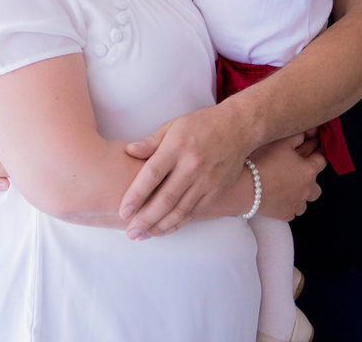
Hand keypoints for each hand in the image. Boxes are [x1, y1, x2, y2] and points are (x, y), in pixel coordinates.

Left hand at [118, 103, 253, 237]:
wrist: (238, 128)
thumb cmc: (200, 125)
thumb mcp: (173, 125)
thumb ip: (151, 142)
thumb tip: (129, 151)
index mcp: (176, 148)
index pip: (152, 175)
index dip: (136, 196)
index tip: (123, 211)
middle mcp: (191, 166)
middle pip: (165, 199)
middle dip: (145, 219)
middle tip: (130, 233)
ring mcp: (206, 181)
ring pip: (180, 211)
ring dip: (159, 226)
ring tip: (142, 235)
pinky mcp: (216, 191)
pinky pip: (194, 212)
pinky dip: (177, 224)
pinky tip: (163, 230)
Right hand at [249, 134, 325, 221]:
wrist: (247, 187)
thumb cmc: (264, 161)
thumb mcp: (281, 142)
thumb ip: (298, 135)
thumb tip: (309, 132)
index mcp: (309, 170)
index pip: (322, 158)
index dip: (317, 151)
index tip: (311, 146)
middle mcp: (308, 190)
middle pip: (317, 186)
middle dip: (311, 178)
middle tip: (297, 171)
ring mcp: (298, 204)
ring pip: (306, 200)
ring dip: (301, 194)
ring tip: (288, 187)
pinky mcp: (286, 215)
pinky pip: (293, 210)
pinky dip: (289, 204)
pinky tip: (280, 198)